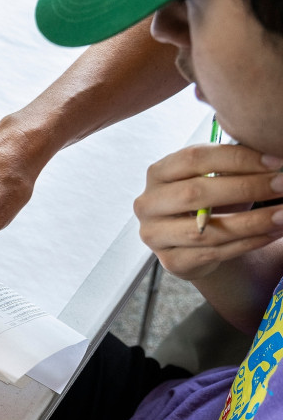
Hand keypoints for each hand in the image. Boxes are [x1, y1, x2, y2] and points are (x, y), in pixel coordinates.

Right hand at [134, 144, 282, 280]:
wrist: (189, 241)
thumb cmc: (206, 200)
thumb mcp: (214, 177)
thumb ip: (233, 165)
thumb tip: (273, 157)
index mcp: (158, 173)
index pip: (194, 158)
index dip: (237, 159)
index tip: (276, 162)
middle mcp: (148, 204)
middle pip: (195, 193)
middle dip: (247, 188)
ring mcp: (155, 235)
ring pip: (206, 230)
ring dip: (253, 222)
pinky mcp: (171, 261)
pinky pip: (214, 253)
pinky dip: (248, 243)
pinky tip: (272, 233)